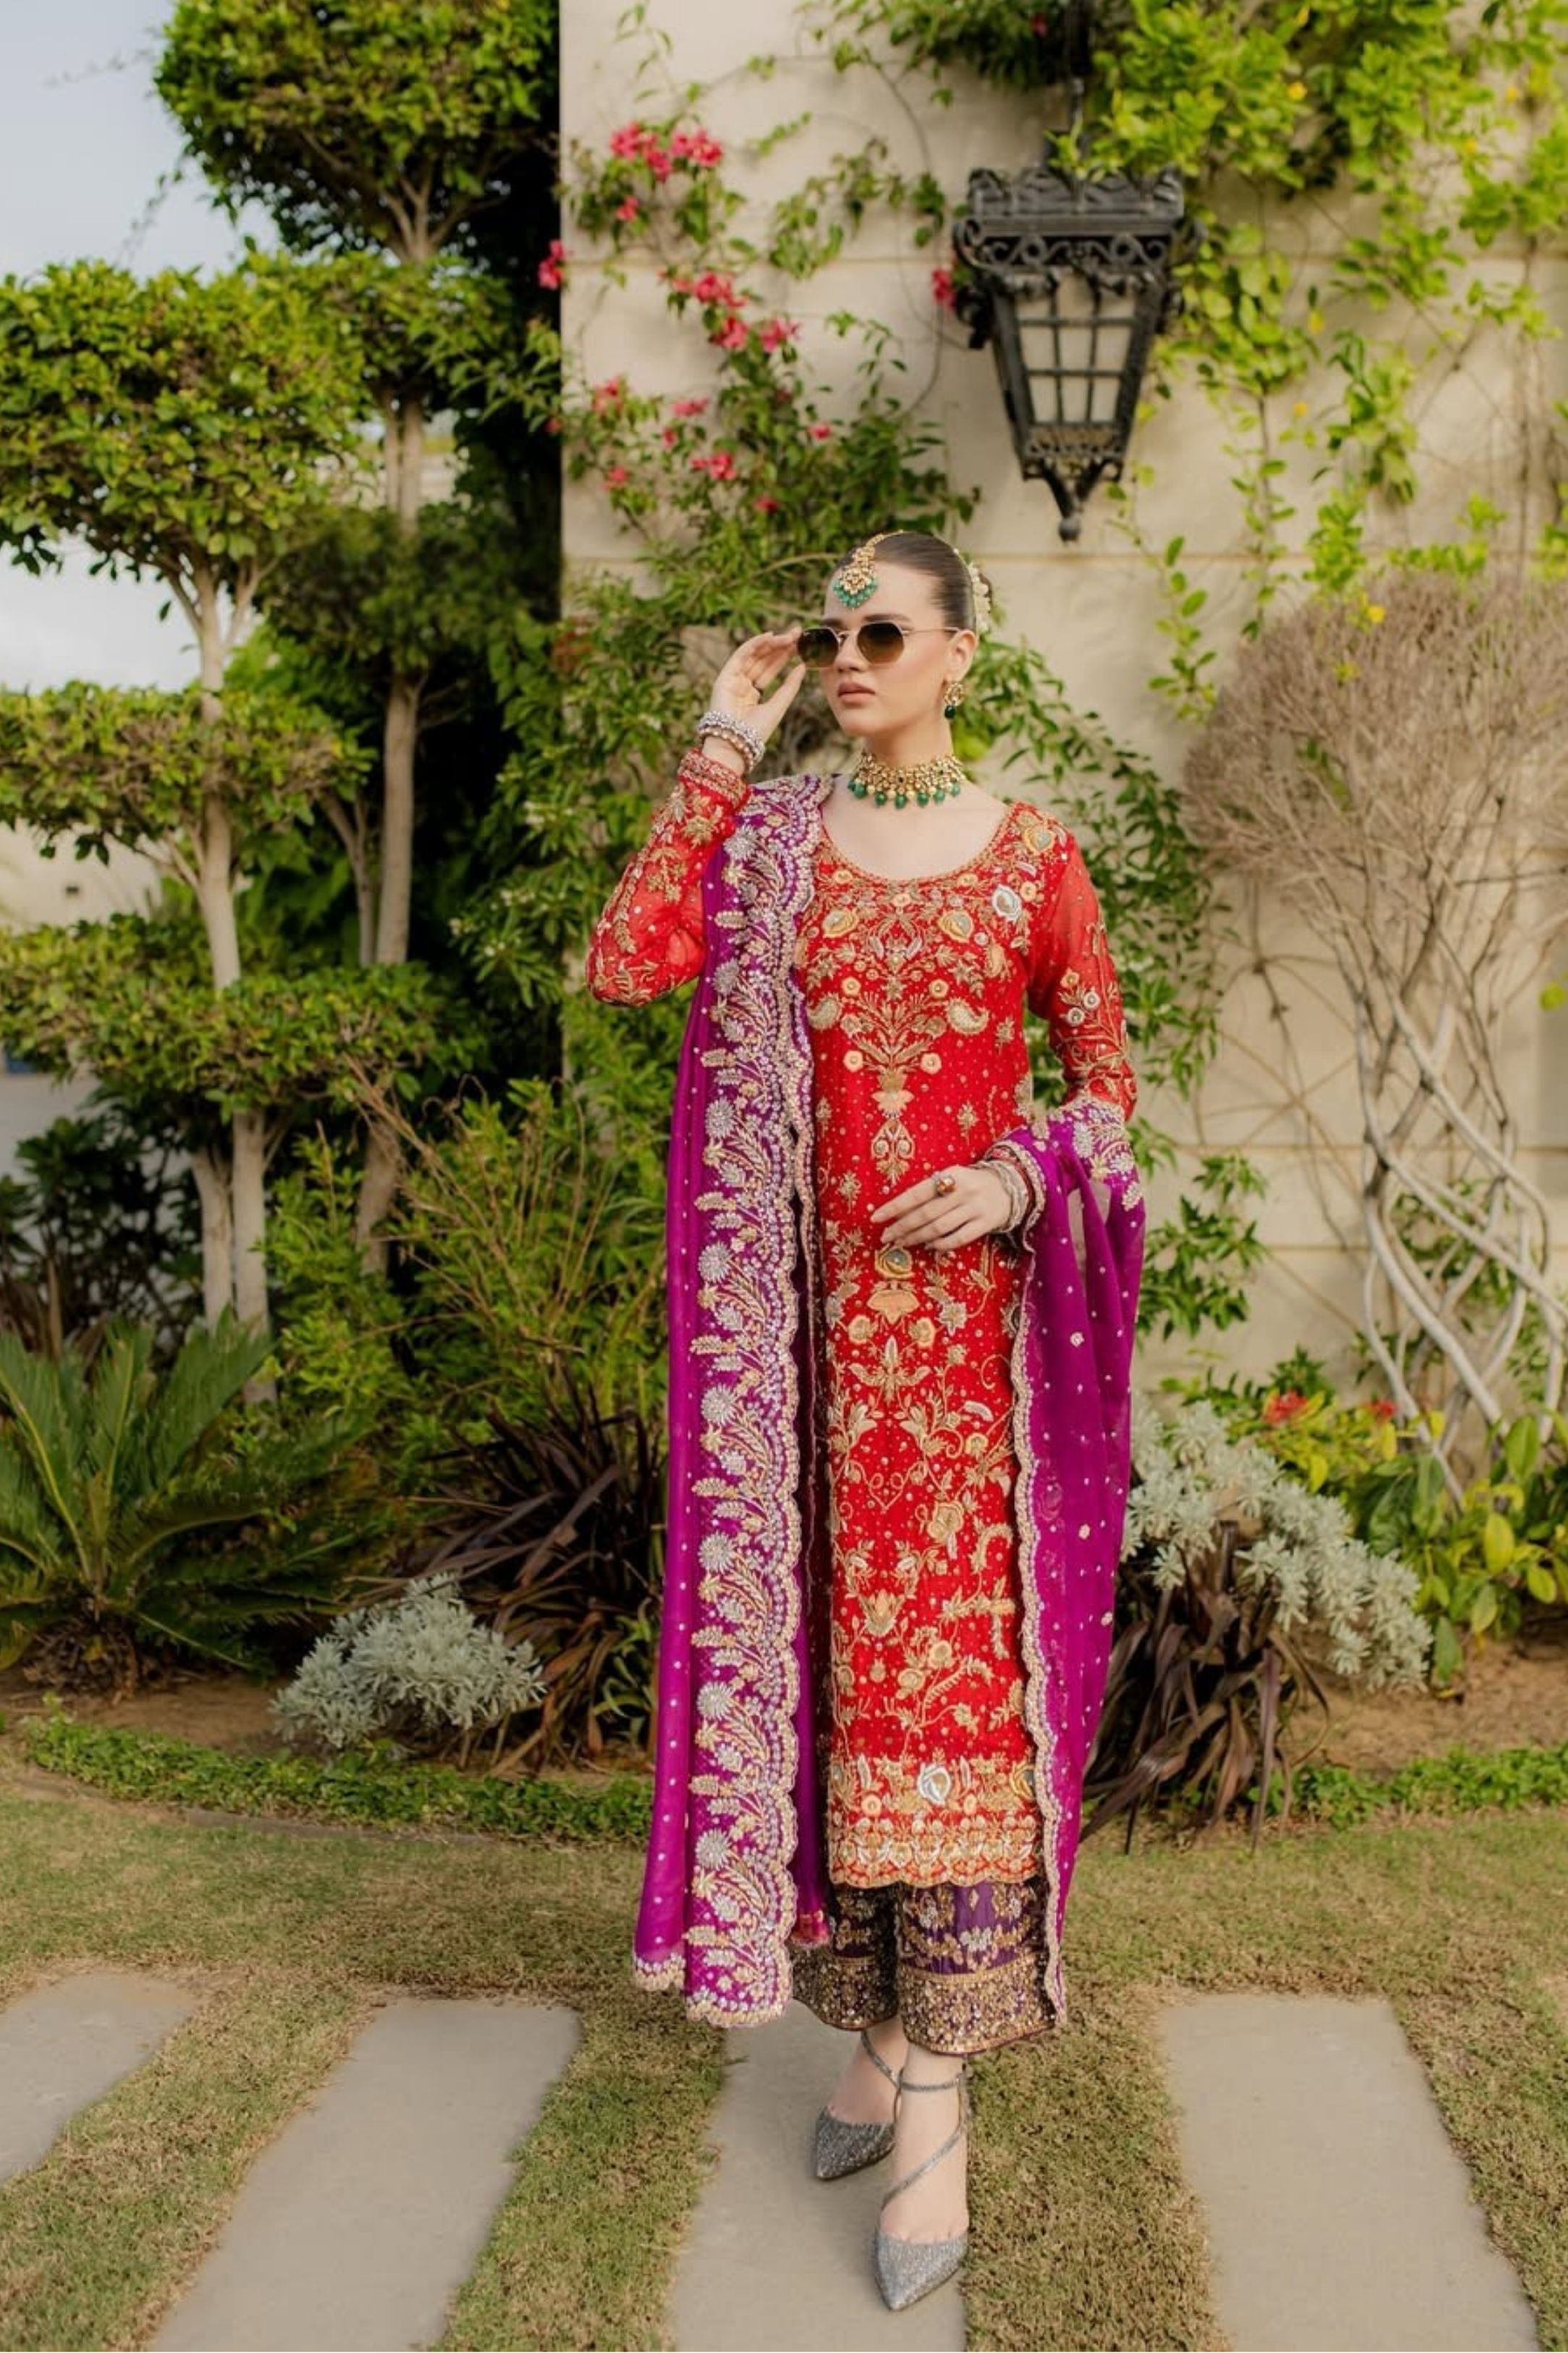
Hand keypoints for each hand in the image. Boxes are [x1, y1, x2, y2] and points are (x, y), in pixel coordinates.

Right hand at [709, 626, 806, 743]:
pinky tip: (769, 636)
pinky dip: (754, 644)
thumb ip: (790, 686)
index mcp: (753, 694)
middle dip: (779, 646)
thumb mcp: (779, 705)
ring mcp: (732, 680)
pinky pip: (741, 656)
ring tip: (788, 635)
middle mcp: (742, 685)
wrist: (737, 744)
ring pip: (754, 656)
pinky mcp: (724, 677)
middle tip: (797, 633)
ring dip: (770, 643)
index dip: (784, 656)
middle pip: (763, 660)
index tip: (800, 644)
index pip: (770, 670)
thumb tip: (803, 666)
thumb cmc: (756, 731)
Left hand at [869, 1163, 1014, 1250]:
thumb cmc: (970, 1184)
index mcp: (950, 1175)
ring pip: (940, 1228)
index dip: (895, 1207)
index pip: (916, 1193)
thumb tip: (899, 1212)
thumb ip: (930, 1192)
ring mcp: (976, 1208)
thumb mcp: (952, 1178)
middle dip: (902, 1227)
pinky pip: (959, 1238)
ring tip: (903, 1243)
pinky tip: (929, 1247)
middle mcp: (963, 1191)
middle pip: (926, 1214)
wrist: (1009, 1187)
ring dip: (917, 1238)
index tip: (876, 1218)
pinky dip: (941, 1245)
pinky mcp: (986, 1223)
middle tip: (886, 1237)